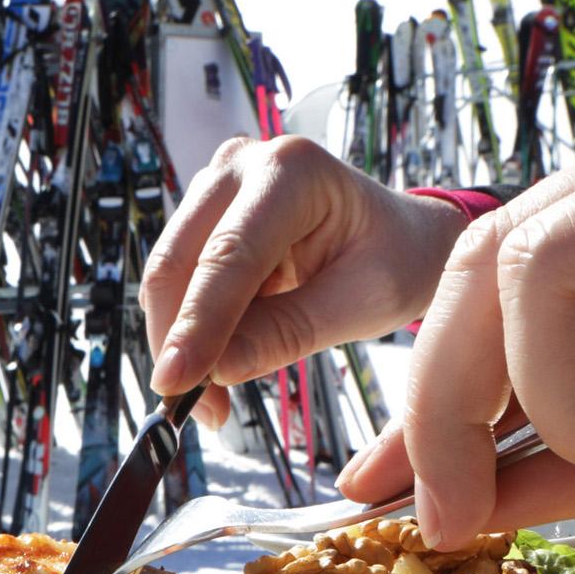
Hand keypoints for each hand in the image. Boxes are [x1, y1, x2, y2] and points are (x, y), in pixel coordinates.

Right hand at [140, 134, 471, 423]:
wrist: (404, 240)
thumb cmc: (396, 261)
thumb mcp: (361, 303)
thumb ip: (287, 333)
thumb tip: (214, 373)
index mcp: (292, 171)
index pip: (229, 255)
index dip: (196, 323)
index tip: (175, 384)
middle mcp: (243, 164)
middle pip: (180, 261)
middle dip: (177, 340)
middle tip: (188, 408)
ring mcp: (217, 187)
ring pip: (169, 275)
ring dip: (178, 342)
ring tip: (208, 400)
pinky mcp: (205, 217)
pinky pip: (180, 282)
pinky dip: (188, 330)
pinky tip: (213, 366)